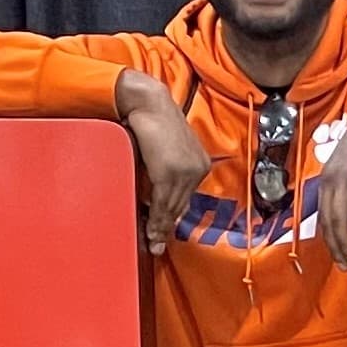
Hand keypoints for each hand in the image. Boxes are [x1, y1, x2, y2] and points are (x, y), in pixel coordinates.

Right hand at [115, 69, 210, 253]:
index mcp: (200, 162)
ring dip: (160, 227)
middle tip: (157, 245)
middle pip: (180, 205)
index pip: (186, 197)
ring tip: (151, 242)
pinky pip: (163, 202)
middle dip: (167, 227)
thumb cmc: (152, 119)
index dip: (174, 216)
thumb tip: (157, 187)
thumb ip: (167, 165)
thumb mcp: (166, 146)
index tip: (165, 232)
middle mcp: (197, 168)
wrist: (147, 102)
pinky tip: (150, 229)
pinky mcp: (171, 172)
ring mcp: (186, 171)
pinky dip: (155, 218)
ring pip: (171, 207)